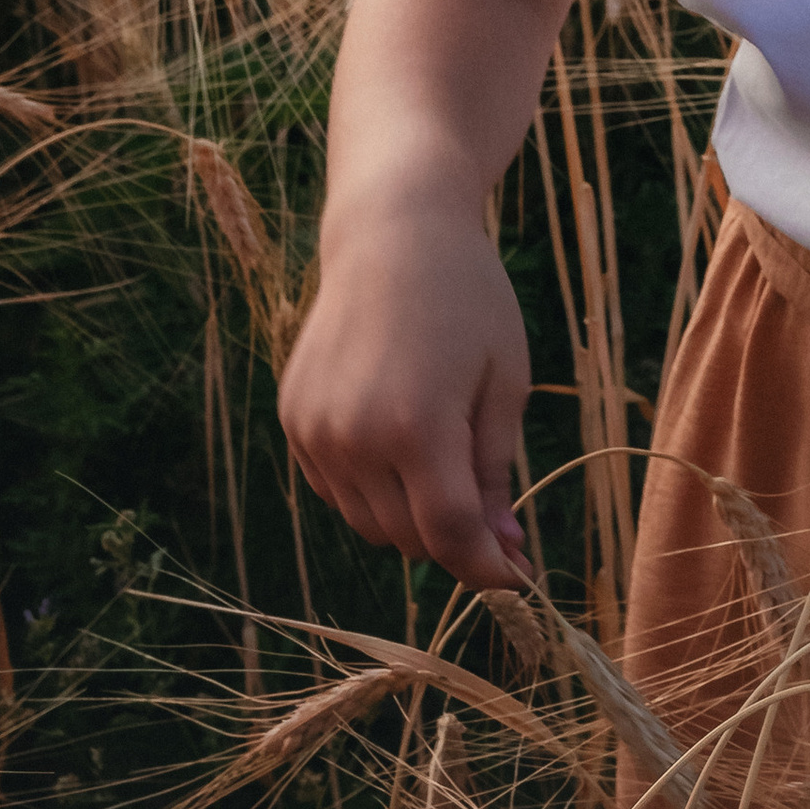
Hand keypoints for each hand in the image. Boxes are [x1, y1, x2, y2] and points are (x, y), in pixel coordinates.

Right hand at [280, 188, 532, 589]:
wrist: (393, 232)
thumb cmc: (468, 297)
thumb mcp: (505, 382)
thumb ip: (495, 471)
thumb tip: (500, 550)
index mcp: (417, 427)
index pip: (450, 536)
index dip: (486, 568)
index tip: (516, 576)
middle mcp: (355, 437)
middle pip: (407, 537)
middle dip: (451, 536)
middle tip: (489, 509)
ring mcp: (315, 430)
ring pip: (367, 522)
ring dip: (408, 513)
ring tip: (439, 450)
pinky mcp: (293, 418)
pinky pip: (335, 489)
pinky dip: (369, 486)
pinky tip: (394, 433)